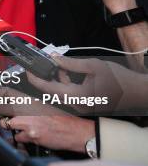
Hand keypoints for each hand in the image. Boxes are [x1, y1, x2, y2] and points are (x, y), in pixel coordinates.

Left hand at [0, 87, 93, 152]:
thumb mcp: (43, 105)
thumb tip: (13, 105)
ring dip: (12, 128)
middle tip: (5, 116)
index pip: (6, 92)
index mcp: (31, 99)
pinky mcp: (31, 135)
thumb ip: (28, 105)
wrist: (75, 132)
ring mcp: (28, 122)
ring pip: (7, 124)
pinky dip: (22, 139)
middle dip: (1, 114)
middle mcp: (27, 108)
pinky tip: (31, 137)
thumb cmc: (62, 119)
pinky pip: (18, 138)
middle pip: (1, 108)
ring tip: (23, 128)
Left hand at [27, 56, 144, 113]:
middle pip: (52, 91)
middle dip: (44, 77)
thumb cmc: (120, 81)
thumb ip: (70, 63)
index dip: (35, 78)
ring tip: (56, 66)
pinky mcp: (84, 105)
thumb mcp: (94, 66)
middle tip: (38, 65)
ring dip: (56, 80)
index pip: (47, 88)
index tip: (28, 70)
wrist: (138, 93)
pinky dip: (65, 84)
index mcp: (76, 96)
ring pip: (60, 93)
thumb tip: (54, 57)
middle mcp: (76, 105)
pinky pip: (69, 95)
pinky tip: (67, 73)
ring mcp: (80, 107)